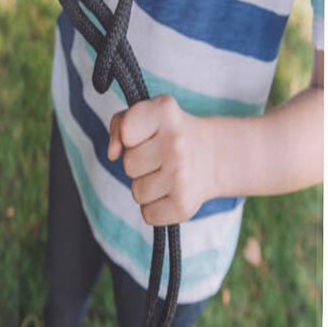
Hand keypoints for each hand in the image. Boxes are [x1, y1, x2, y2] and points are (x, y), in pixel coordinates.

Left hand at [108, 95, 215, 226]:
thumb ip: (120, 124)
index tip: (146, 136)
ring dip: (147, 187)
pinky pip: (148, 214)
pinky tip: (171, 192)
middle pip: (128, 165)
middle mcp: (175, 142)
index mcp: (164, 112)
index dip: (129, 137)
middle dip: (139, 164)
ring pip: (137, 192)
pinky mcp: (184, 204)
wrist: (214, 156)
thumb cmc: (171, 135)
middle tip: (159, 157)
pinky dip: (157, 208)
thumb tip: (113, 154)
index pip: (125, 131)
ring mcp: (181, 175)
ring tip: (166, 175)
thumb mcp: (148, 115)